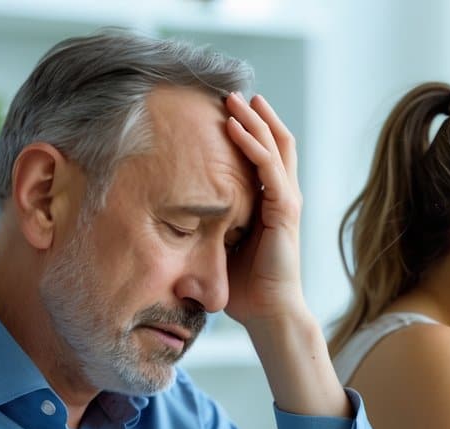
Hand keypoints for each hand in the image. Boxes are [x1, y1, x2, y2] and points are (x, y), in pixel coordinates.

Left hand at [222, 91, 304, 323]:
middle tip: (228, 91)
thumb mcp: (216, 247)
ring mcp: (286, 202)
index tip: (220, 109)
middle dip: (253, 114)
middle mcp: (282, 197)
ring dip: (254, 119)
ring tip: (234, 97)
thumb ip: (202, 228)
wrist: (267, 314)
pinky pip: (270, 169)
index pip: (262, 155)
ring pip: (276, 146)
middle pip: (274, 142)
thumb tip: (162, 218)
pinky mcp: (286, 212)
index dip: (247, 130)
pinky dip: (253, 145)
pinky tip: (234, 127)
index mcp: (269, 204)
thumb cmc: (243, 289)